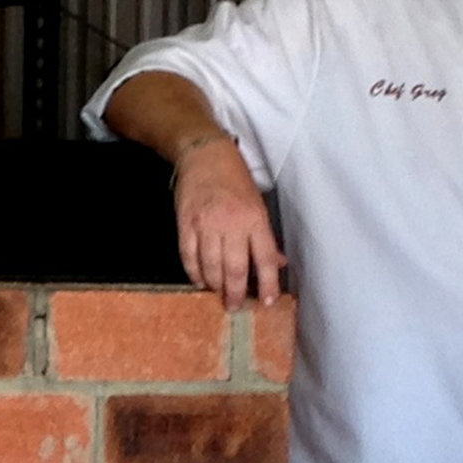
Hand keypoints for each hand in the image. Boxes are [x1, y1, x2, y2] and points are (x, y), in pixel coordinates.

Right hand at [173, 136, 284, 308]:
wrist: (204, 156)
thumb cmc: (235, 180)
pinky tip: (200, 282)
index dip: (268, 284)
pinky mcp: (186, 224)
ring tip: (219, 297)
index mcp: (255, 219)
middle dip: (236, 294)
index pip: (265, 259)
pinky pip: (189, 257)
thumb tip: (277, 265)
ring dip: (215, 287)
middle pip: (235, 269)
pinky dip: (194, 274)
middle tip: (236, 307)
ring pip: (211, 267)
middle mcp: (232, 224)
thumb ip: (266, 238)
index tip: (268, 302)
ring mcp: (206, 225)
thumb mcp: (259, 205)